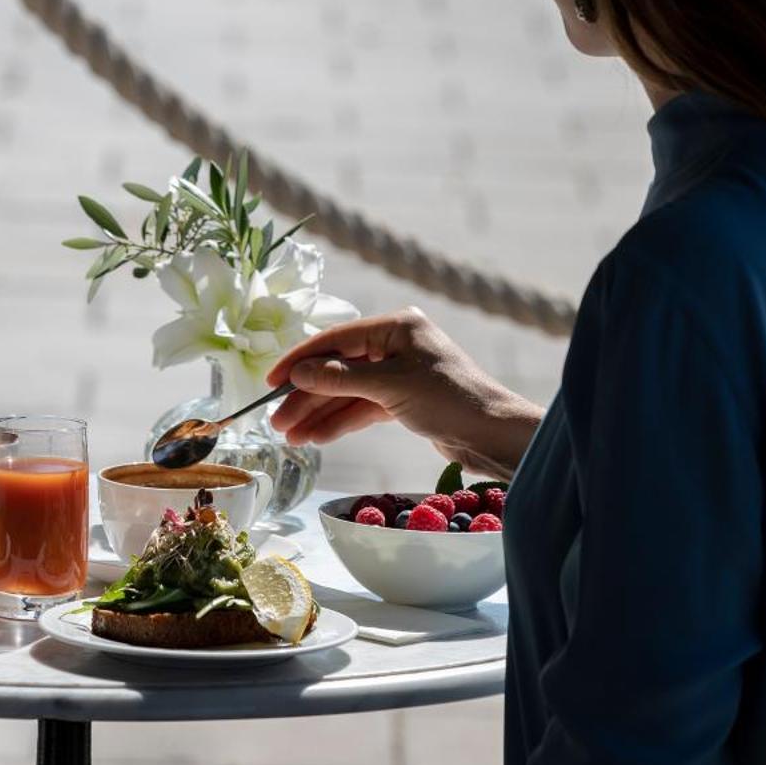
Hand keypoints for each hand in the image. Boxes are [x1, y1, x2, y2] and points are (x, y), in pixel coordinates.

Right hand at [268, 309, 541, 479]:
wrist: (494, 436)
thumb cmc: (449, 400)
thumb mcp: (391, 386)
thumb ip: (341, 379)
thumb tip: (298, 373)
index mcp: (396, 326)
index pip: (336, 340)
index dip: (300, 360)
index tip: (271, 380)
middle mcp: (396, 345)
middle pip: (339, 369)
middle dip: (307, 396)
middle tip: (277, 421)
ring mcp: (399, 373)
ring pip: (347, 392)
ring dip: (319, 414)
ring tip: (291, 437)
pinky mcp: (403, 400)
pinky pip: (362, 408)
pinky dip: (340, 423)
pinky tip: (316, 438)